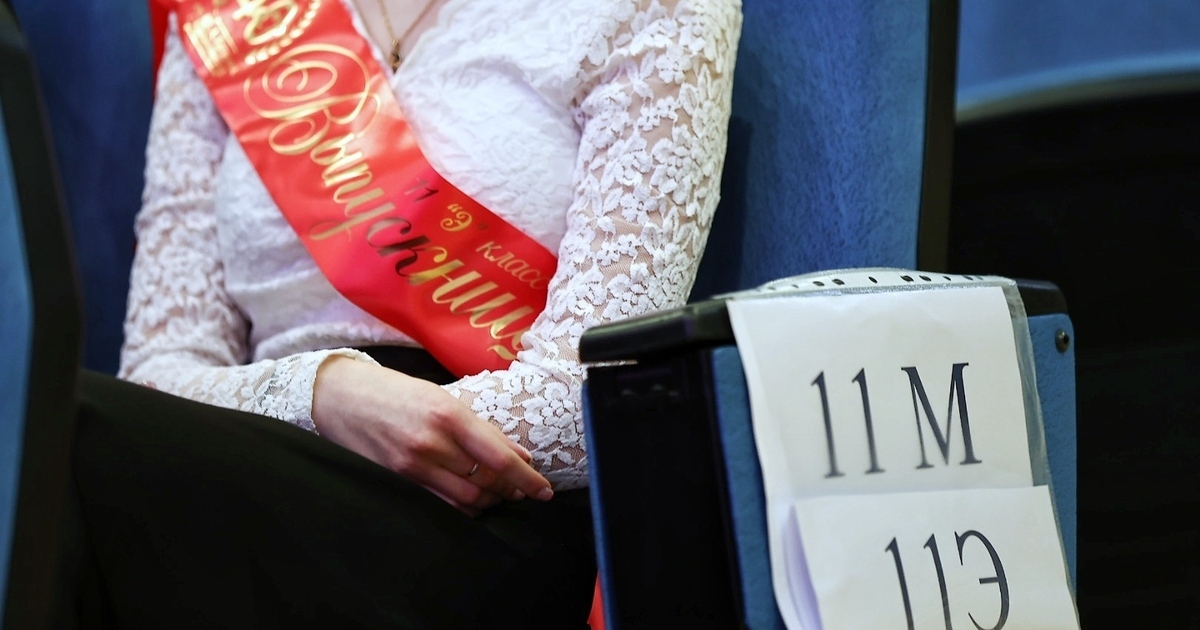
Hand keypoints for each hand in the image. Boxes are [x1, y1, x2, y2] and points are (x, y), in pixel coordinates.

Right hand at [311, 356, 552, 514]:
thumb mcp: (442, 398)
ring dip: (489, 501)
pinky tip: (471, 501)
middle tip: (522, 490)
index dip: (526, 478)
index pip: (499, 457)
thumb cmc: (395, 392)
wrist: (339, 396)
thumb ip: (480, 428)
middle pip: (486, 482)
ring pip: (466, 499)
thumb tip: (519, 454)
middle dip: (510, 490)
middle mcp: (432, 441)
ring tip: (499, 494)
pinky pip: (440, 503)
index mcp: (449, 414)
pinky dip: (463, 507)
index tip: (543, 490)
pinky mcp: (397, 480)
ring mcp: (412, 464)